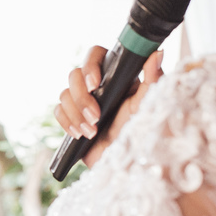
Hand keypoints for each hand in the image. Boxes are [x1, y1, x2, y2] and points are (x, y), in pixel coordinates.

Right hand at [54, 47, 164, 166]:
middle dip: (82, 98)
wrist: (125, 161)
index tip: (95, 85)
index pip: (95, 55)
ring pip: (64, 94)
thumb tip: (157, 53)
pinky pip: (58, 111)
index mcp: (114, 75)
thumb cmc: (140, 130)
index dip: (90, 66)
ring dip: (76, 114)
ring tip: (91, 132)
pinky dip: (67, 122)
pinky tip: (79, 135)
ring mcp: (81, 101)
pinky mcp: (71, 117)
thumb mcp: (148, 104)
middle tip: (96, 116)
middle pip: (74, 74)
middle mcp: (96, 85)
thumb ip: (153, 78)